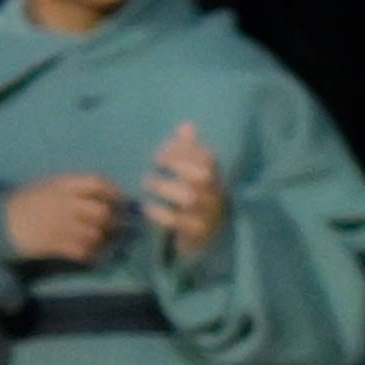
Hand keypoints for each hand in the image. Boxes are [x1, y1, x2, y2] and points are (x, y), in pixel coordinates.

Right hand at [0, 168, 125, 268]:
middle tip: (117, 225)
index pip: (96, 182)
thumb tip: (111, 194)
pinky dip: (91, 254)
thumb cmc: (30, 201)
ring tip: (104, 240)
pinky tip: (91, 253)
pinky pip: (81, 252)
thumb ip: (75, 187)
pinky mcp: (51, 245)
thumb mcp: (49, 185)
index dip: (114, 191)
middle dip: (114, 220)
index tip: (121, 200)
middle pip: (102, 212)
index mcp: (61, 184)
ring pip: (95, 235)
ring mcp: (57, 225)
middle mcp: (61, 203)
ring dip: (104, 239)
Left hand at [138, 121, 226, 266]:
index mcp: (217, 177)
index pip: (207, 158)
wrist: (208, 238)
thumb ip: (190, 151)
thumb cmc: (196, 199)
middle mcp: (217, 194)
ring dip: (166, 187)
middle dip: (178, 165)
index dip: (185, 150)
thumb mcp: (194, 174)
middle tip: (154, 163)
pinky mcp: (197, 233)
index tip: (161, 150)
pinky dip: (160, 212)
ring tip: (147, 182)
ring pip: (191, 198)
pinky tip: (147, 206)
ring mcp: (209, 214)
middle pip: (203, 175)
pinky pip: (178, 221)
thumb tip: (187, 126)